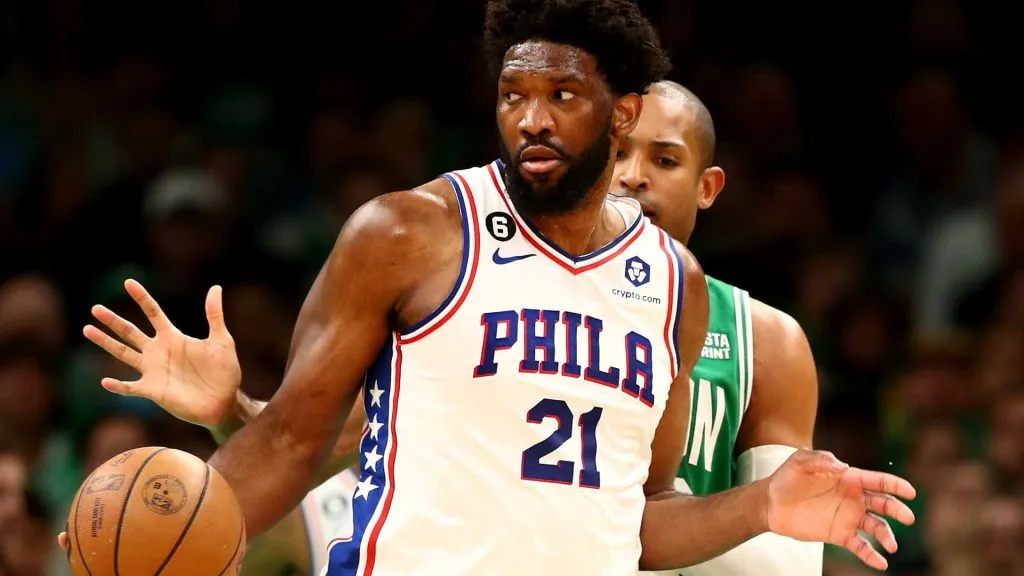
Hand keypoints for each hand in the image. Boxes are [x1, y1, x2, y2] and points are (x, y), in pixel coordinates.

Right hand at [83, 279, 241, 427]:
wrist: (224, 401)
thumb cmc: (224, 371)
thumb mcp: (221, 340)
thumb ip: (214, 315)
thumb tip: (215, 287)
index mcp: (173, 337)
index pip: (153, 313)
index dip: (141, 298)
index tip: (128, 282)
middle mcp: (158, 351)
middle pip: (130, 332)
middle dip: (113, 320)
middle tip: (95, 308)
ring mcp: (153, 371)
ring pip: (123, 353)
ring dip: (106, 343)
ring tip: (87, 330)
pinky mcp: (153, 391)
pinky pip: (131, 387)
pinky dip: (118, 386)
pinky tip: (105, 381)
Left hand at [767, 450, 916, 570]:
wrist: (771, 503)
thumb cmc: (787, 477)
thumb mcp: (800, 460)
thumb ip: (821, 459)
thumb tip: (842, 467)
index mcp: (849, 478)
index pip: (878, 481)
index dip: (895, 485)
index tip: (910, 492)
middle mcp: (854, 498)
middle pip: (883, 504)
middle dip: (898, 510)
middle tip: (908, 518)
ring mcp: (848, 517)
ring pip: (876, 527)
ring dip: (887, 536)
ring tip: (891, 546)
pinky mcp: (839, 534)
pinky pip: (860, 546)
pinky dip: (871, 555)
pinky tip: (880, 563)